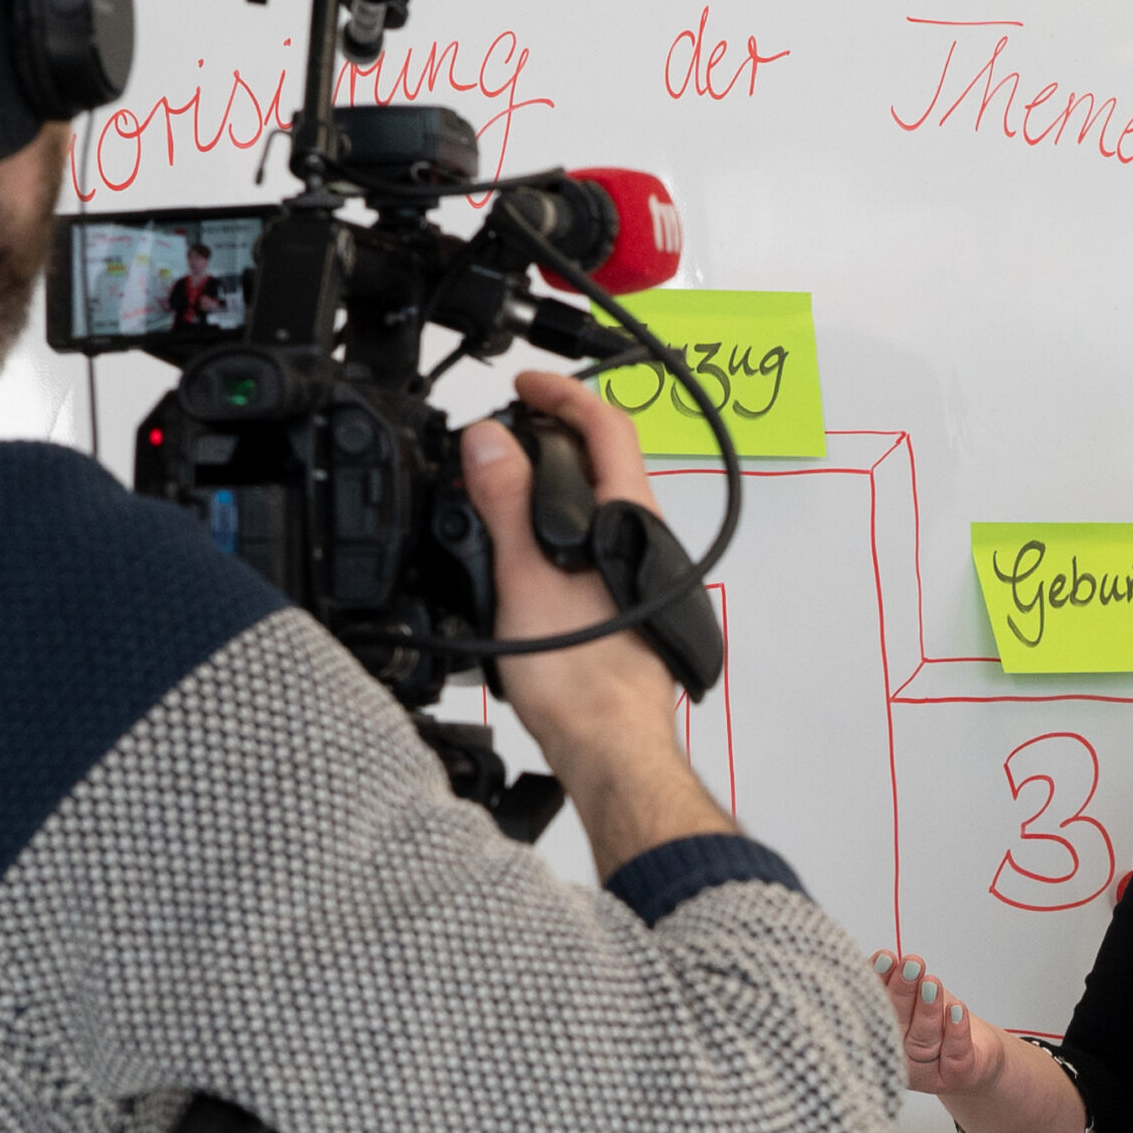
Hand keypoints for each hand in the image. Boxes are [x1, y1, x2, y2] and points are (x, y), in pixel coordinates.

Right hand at [461, 372, 731, 873]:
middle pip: (604, 461)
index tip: (526, 384)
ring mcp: (636, 574)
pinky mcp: (624, 605)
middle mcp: (643, 541)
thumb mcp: (526, 578)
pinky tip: (522, 552)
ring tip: (500, 485)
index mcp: (629, 519)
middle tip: (504, 431)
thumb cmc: (584, 681)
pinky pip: (588, 545)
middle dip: (552, 435)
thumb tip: (489, 441)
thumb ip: (505, 503)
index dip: (564, 393)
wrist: (611, 748)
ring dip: (551, 484)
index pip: (606, 426)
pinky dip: (554, 527)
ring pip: (596, 506)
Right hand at [873, 952, 1010, 1096]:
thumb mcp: (916, 997)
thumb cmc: (938, 1022)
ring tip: (932, 983)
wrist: (977, 1052)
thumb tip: (887, 956)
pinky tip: (957, 1009)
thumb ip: (898, 981)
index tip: (885, 957)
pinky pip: (954, 1053)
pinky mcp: (953, 1076)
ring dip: (928, 1008)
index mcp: (878, 1035)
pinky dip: (956, 1030)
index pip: (873, 1006)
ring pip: (924, 1038)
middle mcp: (897, 1056)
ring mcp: (924, 1071)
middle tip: (911, 965)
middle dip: (903, 990)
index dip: (879, 980)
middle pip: (896, 1023)